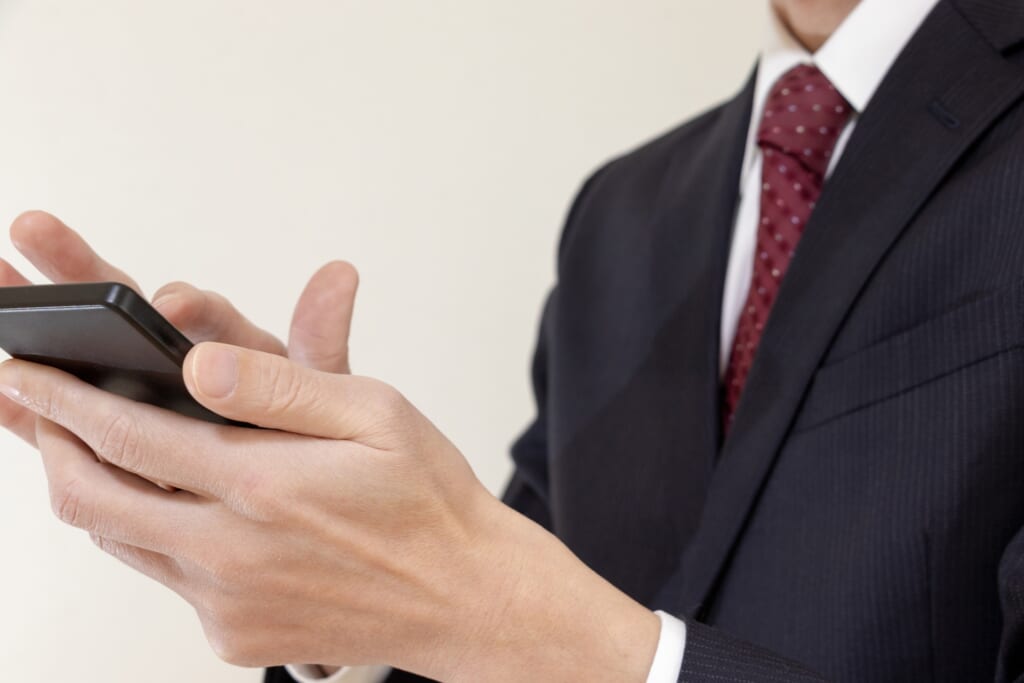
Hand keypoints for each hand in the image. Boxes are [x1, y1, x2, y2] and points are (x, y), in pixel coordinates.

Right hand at [0, 210, 358, 444]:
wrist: (307, 491)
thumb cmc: (313, 431)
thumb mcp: (329, 390)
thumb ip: (321, 340)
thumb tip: (340, 274)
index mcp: (232, 343)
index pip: (205, 312)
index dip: (187, 305)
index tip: (174, 305)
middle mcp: (182, 356)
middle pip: (127, 305)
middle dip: (83, 269)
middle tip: (36, 228)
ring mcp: (144, 392)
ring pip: (87, 349)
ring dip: (44, 312)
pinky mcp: (118, 434)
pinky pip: (68, 414)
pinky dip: (31, 401)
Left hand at [0, 345, 659, 680]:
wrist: (463, 597)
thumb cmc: (427, 500)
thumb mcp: (376, 413)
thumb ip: (283, 383)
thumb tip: (199, 365)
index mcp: (262, 486)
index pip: (127, 436)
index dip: (63, 401)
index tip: (24, 372)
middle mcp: (229, 554)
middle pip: (90, 501)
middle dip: (48, 446)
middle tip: (37, 410)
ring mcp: (225, 604)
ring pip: (118, 542)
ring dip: (94, 491)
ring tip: (96, 450)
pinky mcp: (232, 637)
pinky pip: (164, 579)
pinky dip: (149, 536)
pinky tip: (177, 509)